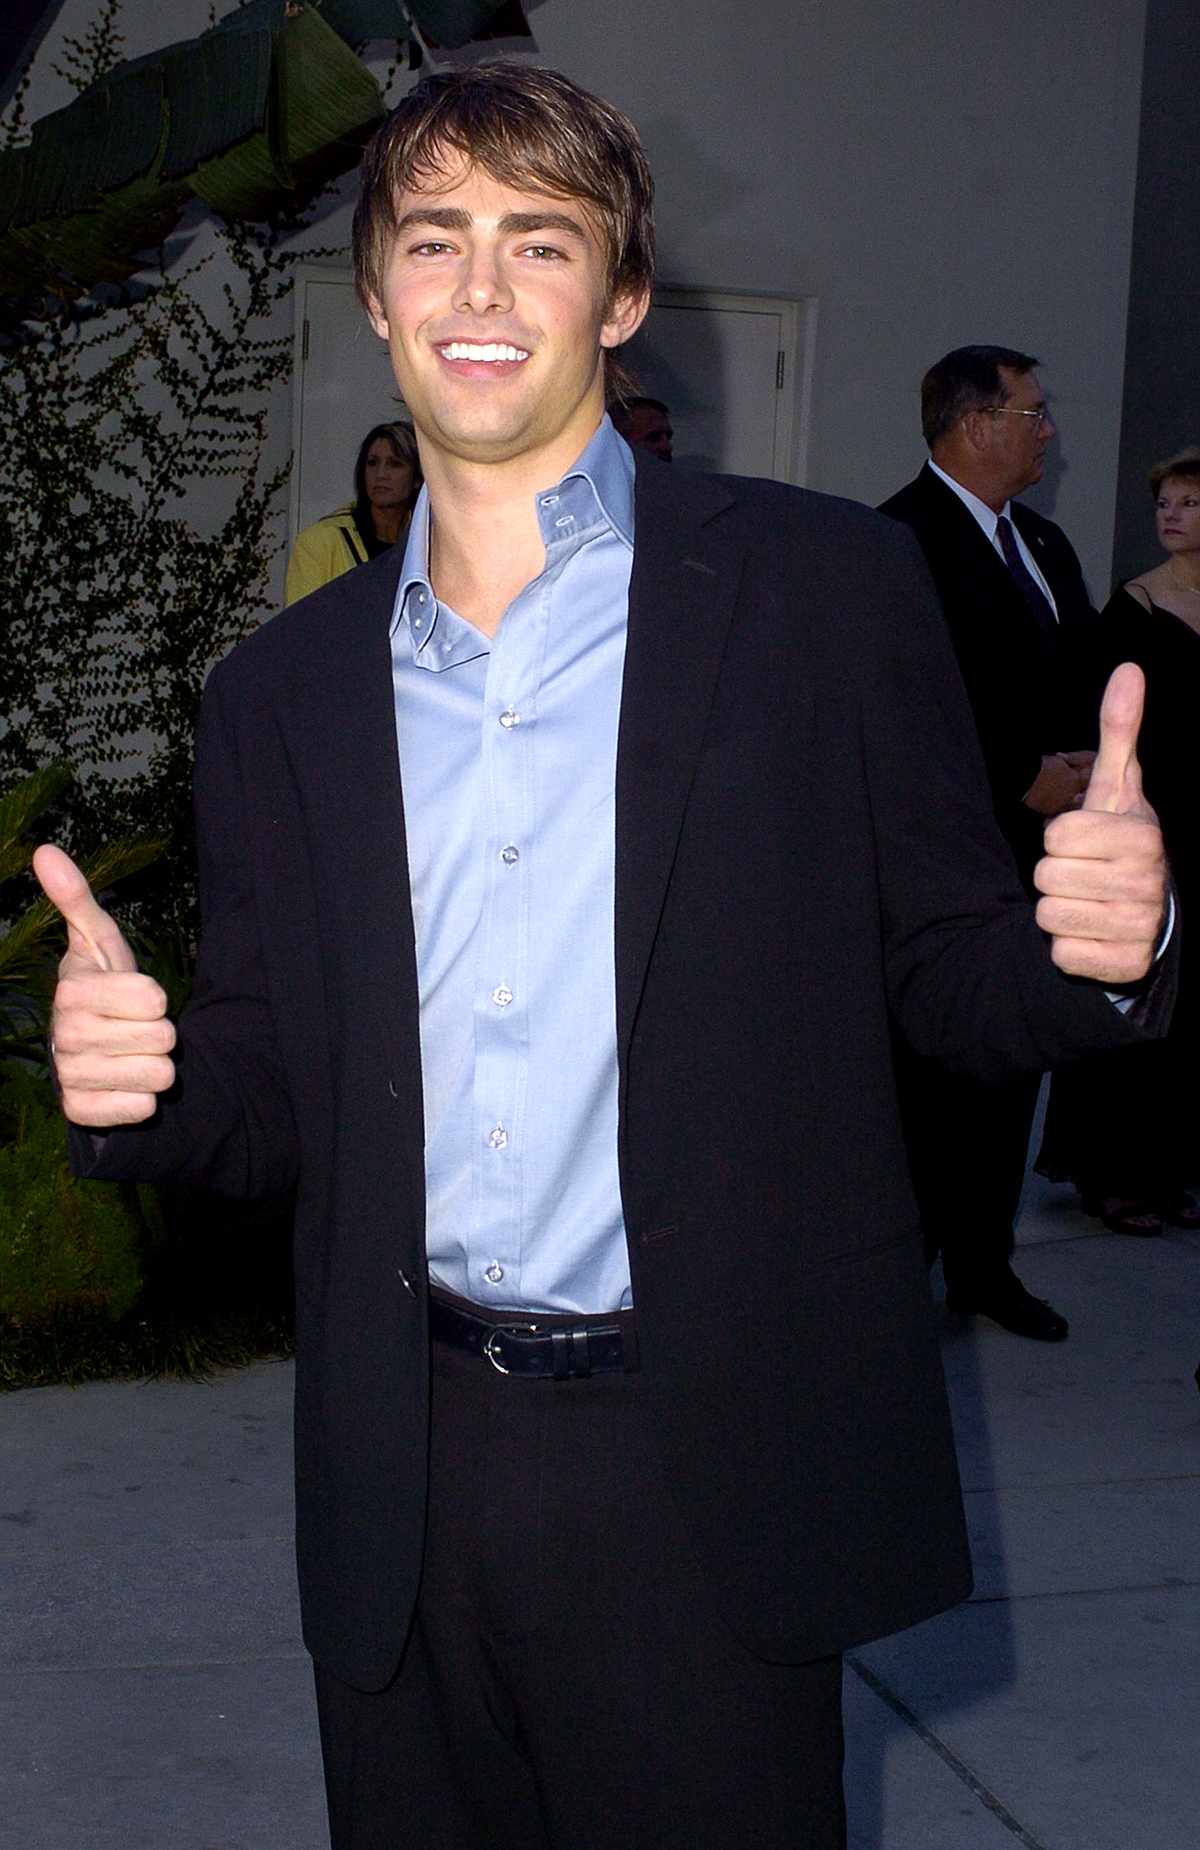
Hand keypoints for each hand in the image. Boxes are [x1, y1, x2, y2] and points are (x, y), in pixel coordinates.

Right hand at [33, 843, 175, 1126]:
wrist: (89, 1051)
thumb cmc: (103, 989)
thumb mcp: (99, 943)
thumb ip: (78, 900)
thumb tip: (45, 850)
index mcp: (73, 991)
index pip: (153, 998)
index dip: (156, 998)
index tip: (137, 998)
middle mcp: (66, 1034)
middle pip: (162, 1037)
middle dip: (160, 1034)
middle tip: (137, 1029)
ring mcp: (71, 1076)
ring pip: (158, 1076)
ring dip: (155, 1067)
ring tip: (132, 1055)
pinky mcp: (80, 1111)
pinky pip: (139, 1110)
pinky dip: (141, 1101)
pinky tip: (123, 1086)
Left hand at [1034, 664, 1165, 982]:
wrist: (1149, 912)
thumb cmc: (1120, 843)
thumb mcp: (1118, 789)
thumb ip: (1118, 732)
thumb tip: (1128, 670)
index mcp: (1142, 837)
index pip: (1057, 836)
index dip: (1060, 839)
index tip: (1085, 844)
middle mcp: (1146, 883)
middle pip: (1047, 877)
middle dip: (1056, 876)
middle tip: (1084, 876)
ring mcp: (1137, 928)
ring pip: (1049, 916)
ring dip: (1059, 911)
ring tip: (1086, 903)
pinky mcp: (1123, 965)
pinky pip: (1061, 954)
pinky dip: (1068, 947)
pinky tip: (1092, 935)